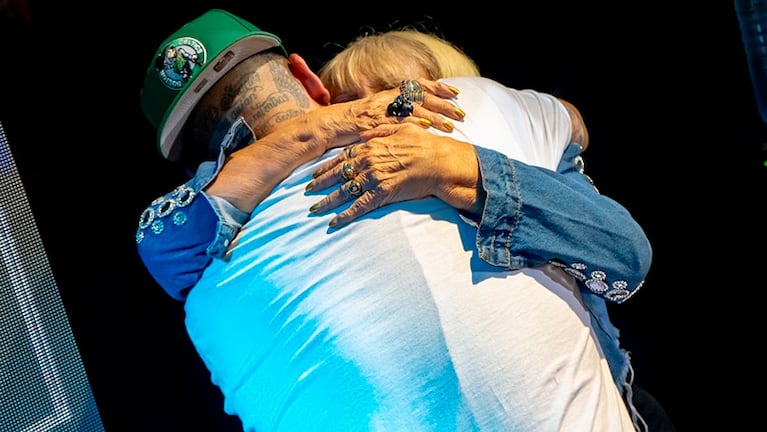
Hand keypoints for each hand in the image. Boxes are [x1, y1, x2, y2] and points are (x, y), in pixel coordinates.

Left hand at [306, 123, 482, 228]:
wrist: (440, 162)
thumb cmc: (424, 144)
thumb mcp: (401, 129)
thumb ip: (380, 130)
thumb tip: (365, 134)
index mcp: (370, 145)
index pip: (342, 157)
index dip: (327, 166)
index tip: (315, 172)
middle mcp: (368, 161)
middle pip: (338, 174)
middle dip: (320, 183)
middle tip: (307, 191)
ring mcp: (374, 178)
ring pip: (344, 192)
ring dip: (328, 202)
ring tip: (314, 209)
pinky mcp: (382, 194)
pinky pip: (359, 207)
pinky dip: (345, 216)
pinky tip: (334, 222)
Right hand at [346, 79, 465, 132]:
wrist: (330, 125)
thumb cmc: (352, 122)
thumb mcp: (376, 112)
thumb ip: (394, 111)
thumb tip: (415, 115)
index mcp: (390, 94)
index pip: (418, 86)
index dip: (438, 88)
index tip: (455, 92)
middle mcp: (388, 98)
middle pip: (422, 97)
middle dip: (444, 105)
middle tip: (462, 113)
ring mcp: (382, 110)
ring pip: (414, 110)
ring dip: (434, 118)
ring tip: (450, 126)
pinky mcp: (376, 123)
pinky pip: (397, 123)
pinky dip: (413, 125)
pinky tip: (426, 128)